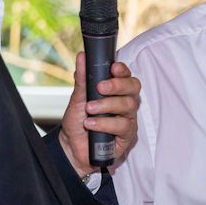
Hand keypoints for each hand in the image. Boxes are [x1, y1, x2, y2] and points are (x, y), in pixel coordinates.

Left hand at [58, 51, 140, 175]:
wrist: (72, 147)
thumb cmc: (78, 122)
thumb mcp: (77, 99)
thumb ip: (82, 79)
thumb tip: (82, 56)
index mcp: (116, 91)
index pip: (126, 75)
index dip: (122, 70)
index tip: (113, 67)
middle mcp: (125, 102)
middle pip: (133, 87)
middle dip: (118, 85)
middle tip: (100, 87)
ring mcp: (128, 118)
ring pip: (128, 105)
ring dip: (107, 105)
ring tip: (89, 109)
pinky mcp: (127, 135)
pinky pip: (123, 126)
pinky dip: (105, 123)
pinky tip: (91, 124)